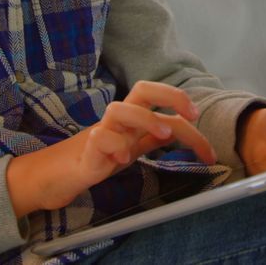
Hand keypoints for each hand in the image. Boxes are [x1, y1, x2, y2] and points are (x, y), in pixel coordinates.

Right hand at [6, 81, 216, 216]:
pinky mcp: (86, 151)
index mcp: (133, 118)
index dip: (184, 111)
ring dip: (146, 119)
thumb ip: (152, 136)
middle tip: (192, 115)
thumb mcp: (132, 146)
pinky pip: (99, 139)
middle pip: (143, 89)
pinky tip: (122, 160)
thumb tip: (181, 129)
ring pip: (120, 108)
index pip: (161, 103)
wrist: (60, 176)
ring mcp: (101, 133)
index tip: (205, 137)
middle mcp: (119, 120)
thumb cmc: (98, 158)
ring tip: (163, 137)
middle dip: (171, 95)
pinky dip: (113, 145)